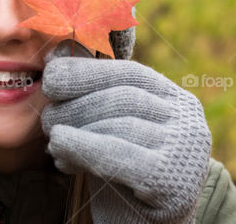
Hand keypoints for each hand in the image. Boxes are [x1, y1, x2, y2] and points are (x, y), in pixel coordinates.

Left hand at [41, 42, 211, 223]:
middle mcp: (188, 122)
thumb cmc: (125, 177)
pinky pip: (120, 155)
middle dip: (76, 103)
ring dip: (75, 128)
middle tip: (47, 118)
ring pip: (119, 123)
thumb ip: (93, 94)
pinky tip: (60, 150)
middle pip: (123, 97)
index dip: (86, 70)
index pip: (130, 72)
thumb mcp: (111, 130)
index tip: (51, 74)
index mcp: (177, 101)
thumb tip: (55, 53)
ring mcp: (185, 152)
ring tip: (53, 139)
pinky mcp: (172, 182)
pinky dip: (84, 148)